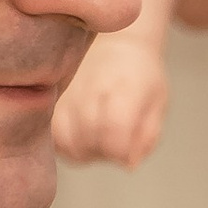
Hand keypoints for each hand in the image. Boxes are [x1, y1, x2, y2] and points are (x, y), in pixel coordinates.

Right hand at [52, 34, 167, 167]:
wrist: (114, 44)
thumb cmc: (140, 79)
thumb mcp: (157, 104)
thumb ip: (146, 136)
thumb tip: (128, 163)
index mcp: (123, 90)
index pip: (114, 133)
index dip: (120, 151)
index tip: (126, 150)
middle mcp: (90, 90)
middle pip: (88, 141)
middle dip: (103, 153)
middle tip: (112, 142)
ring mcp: (67, 93)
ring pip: (67, 141)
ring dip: (83, 151)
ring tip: (95, 140)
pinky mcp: (50, 99)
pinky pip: (52, 134)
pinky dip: (65, 144)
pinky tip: (79, 136)